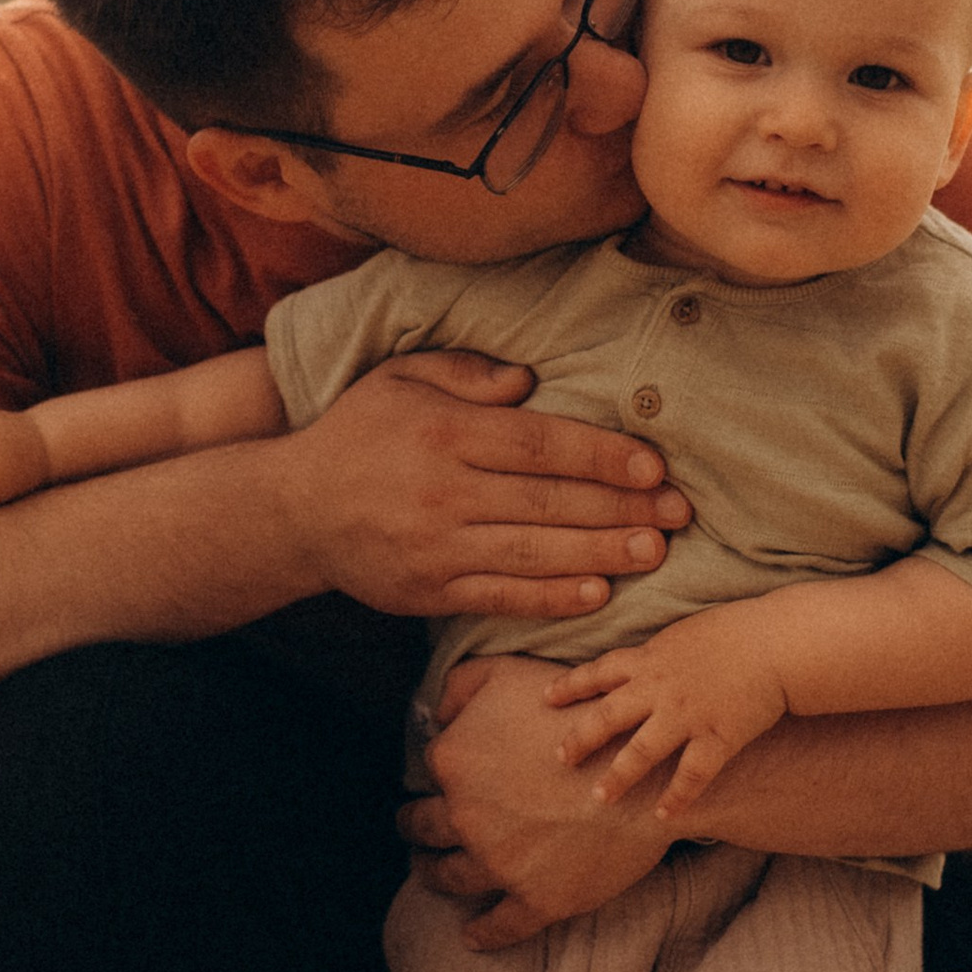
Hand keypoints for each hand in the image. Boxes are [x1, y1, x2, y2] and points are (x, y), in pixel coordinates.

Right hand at [279, 351, 689, 622]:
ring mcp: (436, 548)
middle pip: (549, 501)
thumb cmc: (358, 434)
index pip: (540, 444)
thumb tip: (530, 381)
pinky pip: (502, 595)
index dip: (602, 456)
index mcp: (444, 433)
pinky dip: (552, 597)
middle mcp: (443, 492)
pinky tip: (597, 593)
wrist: (293, 510)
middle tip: (678, 513)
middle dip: (621, 508)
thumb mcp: (400, 379)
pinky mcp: (430, 591)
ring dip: (602, 554)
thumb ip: (466, 374)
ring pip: (535, 552)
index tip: (653, 466)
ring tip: (654, 552)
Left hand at [402, 656, 686, 948]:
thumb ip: (460, 684)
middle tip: (415, 829)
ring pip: (450, 876)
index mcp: (453, 761)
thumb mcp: (509, 672)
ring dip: (434, 875)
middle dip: (416, 827)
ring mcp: (498, 863)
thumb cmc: (578, 715)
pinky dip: (481, 933)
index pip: (430, 769)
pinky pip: (499, 925)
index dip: (439, 772)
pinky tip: (471, 935)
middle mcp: (465, 817)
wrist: (642, 772)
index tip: (442, 779)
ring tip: (431, 873)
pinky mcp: (536, 899)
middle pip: (423, 828)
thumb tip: (434, 713)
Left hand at [547, 606, 789, 822]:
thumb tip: (641, 663)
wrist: (778, 642)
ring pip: (642, 751)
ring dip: (619, 776)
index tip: (546, 698)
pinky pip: (692, 774)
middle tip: (560, 758)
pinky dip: (677, 797)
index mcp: (651, 658)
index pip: (599, 672)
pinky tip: (663, 816)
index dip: (571, 686)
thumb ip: (659, 653)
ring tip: (600, 798)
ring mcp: (688, 715)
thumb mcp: (685, 633)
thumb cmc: (737, 631)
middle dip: (580, 738)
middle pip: (608, 716)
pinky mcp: (718, 737)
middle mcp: (661, 688)